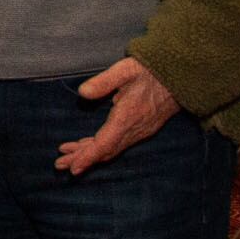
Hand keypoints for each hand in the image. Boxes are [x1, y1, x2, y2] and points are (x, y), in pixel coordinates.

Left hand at [58, 57, 180, 175]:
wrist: (180, 76)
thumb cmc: (150, 71)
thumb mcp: (126, 69)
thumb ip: (103, 81)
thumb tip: (83, 93)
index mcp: (128, 117)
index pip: (105, 144)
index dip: (88, 157)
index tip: (73, 168)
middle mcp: (134, 129)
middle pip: (105, 151)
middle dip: (82, 159)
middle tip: (59, 165)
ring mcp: (139, 131)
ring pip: (111, 149)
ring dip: (89, 154)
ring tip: (66, 157)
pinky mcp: (141, 129)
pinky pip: (117, 144)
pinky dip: (100, 147)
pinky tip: (87, 145)